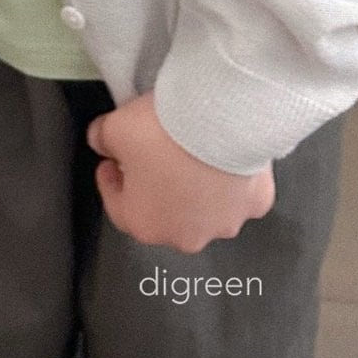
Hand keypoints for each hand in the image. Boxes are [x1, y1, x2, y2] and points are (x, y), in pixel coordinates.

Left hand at [86, 90, 274, 253]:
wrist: (223, 120)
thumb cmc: (162, 133)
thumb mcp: (115, 127)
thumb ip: (102, 138)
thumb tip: (100, 140)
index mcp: (145, 226)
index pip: (119, 206)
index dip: (112, 180)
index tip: (111, 159)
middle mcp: (186, 237)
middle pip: (166, 211)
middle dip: (158, 185)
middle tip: (156, 153)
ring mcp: (226, 223)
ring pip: (207, 206)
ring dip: (198, 186)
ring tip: (195, 151)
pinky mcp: (257, 203)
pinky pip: (242, 192)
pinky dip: (234, 178)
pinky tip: (228, 154)